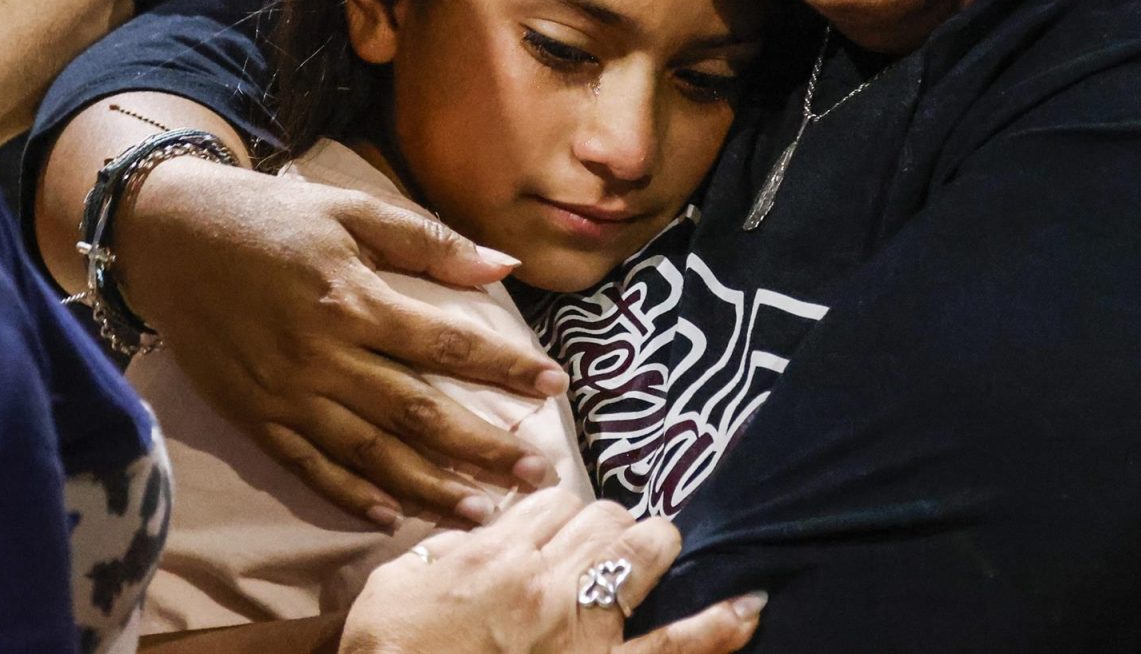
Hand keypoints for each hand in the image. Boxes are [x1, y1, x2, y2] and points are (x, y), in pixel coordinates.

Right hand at [118, 156, 570, 525]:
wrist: (170, 235)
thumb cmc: (272, 216)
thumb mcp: (352, 209)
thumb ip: (428, 241)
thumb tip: (500, 266)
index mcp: (353, 300)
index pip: (447, 342)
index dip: (504, 366)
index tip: (555, 384)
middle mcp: (323, 357)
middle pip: (417, 412)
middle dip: (483, 447)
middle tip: (538, 474)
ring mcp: (286, 395)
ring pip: (370, 454)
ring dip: (429, 488)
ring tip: (483, 512)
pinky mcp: (255, 417)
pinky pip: (308, 467)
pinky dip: (350, 495)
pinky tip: (392, 516)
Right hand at [342, 489, 765, 653]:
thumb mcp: (392, 588)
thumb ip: (440, 549)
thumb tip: (477, 532)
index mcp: (495, 555)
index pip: (552, 500)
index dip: (558, 510)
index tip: (553, 528)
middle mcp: (546, 581)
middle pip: (602, 516)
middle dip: (606, 523)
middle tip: (599, 544)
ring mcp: (581, 629)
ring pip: (641, 551)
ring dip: (649, 545)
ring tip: (654, 550)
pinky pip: (671, 648)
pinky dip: (715, 626)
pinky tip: (748, 604)